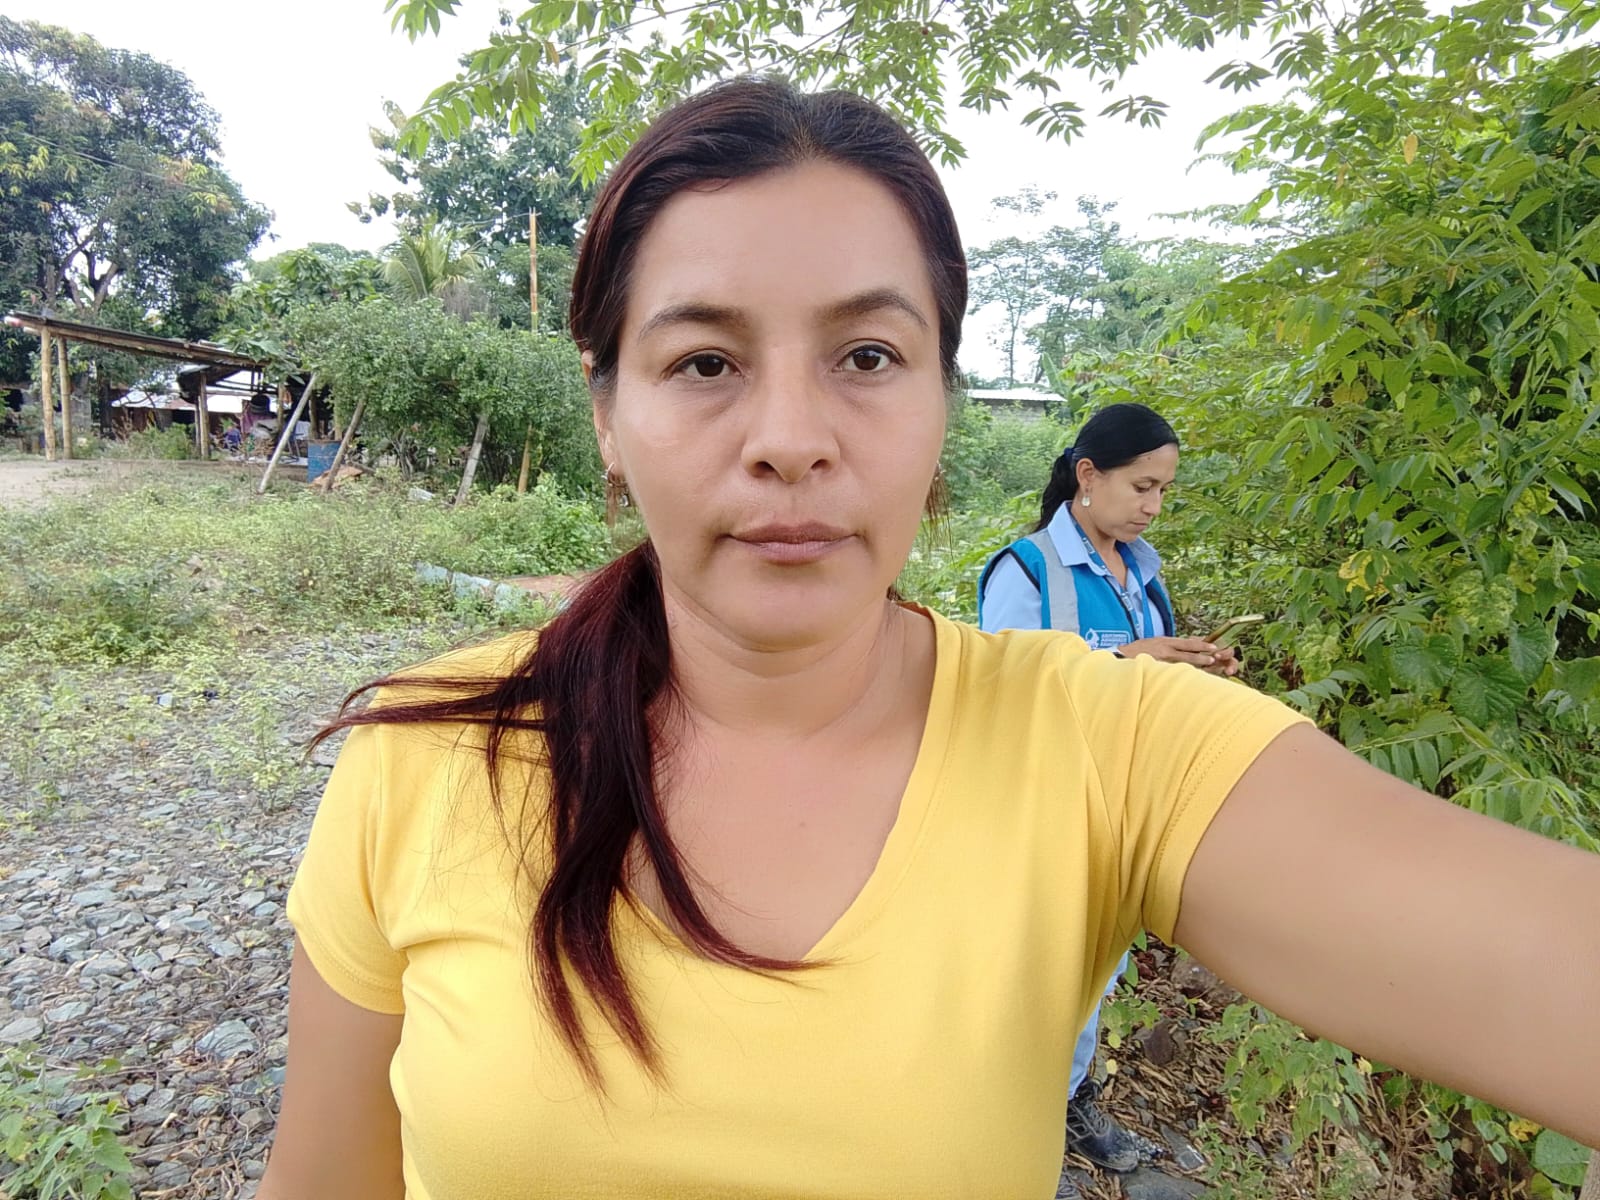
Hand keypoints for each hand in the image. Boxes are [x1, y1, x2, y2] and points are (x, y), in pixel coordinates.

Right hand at [1122, 637, 1239, 675]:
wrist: (1117, 656)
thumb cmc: (1135, 653)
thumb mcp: (1152, 644)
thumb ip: (1167, 647)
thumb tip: (1182, 649)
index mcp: (1164, 641)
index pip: (1187, 642)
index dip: (1201, 644)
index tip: (1214, 646)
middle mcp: (1164, 647)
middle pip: (1188, 649)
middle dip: (1204, 652)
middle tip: (1218, 655)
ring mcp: (1160, 658)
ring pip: (1183, 659)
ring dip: (1198, 660)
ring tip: (1211, 661)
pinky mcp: (1156, 666)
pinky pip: (1172, 669)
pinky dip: (1183, 671)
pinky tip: (1191, 673)